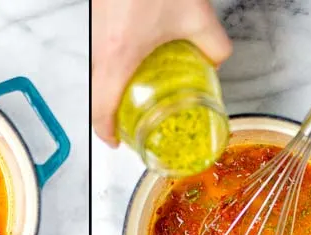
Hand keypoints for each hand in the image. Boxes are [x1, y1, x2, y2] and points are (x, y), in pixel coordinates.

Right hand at [91, 0, 231, 145]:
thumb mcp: (196, 16)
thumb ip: (213, 45)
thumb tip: (215, 62)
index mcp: (118, 57)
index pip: (101, 109)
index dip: (108, 133)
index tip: (118, 143)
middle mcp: (99, 49)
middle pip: (96, 96)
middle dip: (112, 115)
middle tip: (131, 124)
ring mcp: (94, 36)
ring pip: (97, 75)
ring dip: (112, 92)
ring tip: (136, 98)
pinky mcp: (97, 23)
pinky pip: (100, 56)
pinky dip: (113, 69)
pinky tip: (135, 66)